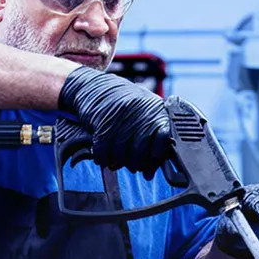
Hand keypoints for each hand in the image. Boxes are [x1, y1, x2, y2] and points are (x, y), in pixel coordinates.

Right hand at [58, 66, 172, 177]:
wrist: (94, 85)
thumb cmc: (124, 105)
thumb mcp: (144, 114)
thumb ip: (151, 140)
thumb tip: (149, 172)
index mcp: (155, 109)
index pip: (164, 136)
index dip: (158, 153)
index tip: (152, 159)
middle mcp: (140, 110)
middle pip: (140, 149)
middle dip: (135, 163)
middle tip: (133, 164)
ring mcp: (121, 114)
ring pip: (121, 152)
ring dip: (118, 161)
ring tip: (117, 158)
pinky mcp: (102, 119)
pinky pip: (103, 149)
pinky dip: (102, 157)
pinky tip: (103, 155)